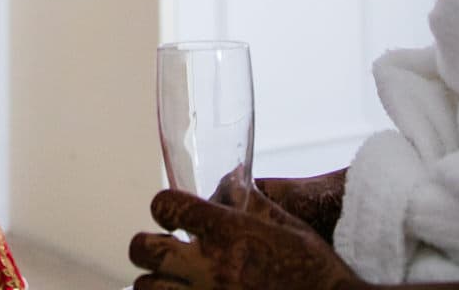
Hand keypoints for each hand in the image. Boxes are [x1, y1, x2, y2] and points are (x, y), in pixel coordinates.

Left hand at [130, 182, 367, 289]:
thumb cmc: (315, 270)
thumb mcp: (288, 226)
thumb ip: (253, 204)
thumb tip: (232, 180)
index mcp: (229, 232)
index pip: (167, 206)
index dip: (165, 207)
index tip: (173, 214)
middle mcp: (210, 266)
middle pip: (143, 250)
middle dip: (147, 247)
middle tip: (162, 250)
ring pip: (144, 289)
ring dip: (154, 283)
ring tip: (172, 282)